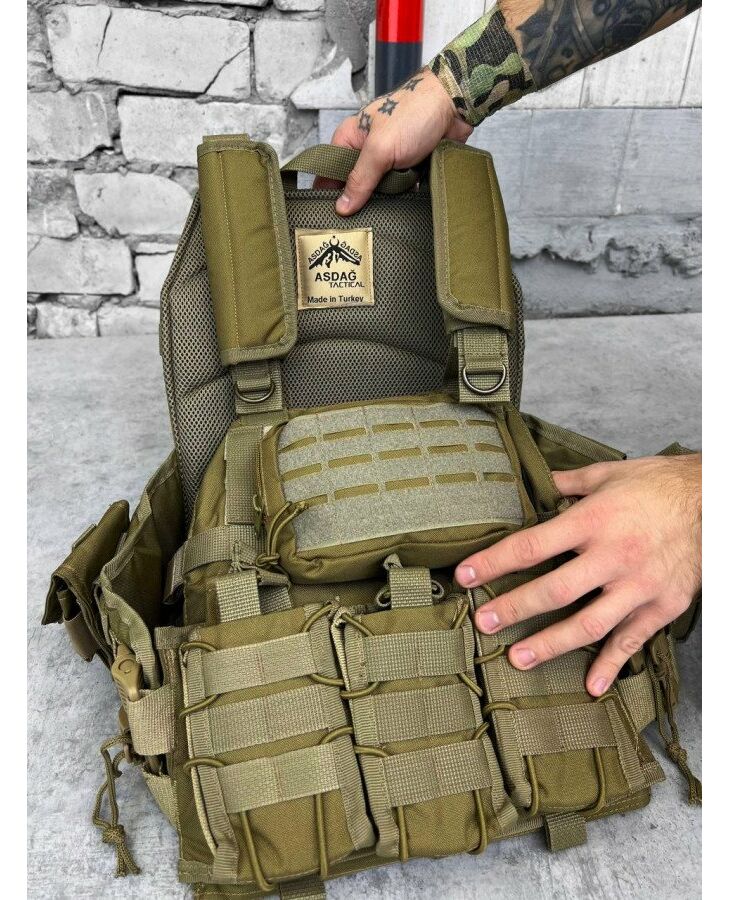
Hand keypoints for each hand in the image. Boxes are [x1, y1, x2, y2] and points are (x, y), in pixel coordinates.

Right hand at [322, 67, 471, 215]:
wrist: (454, 106)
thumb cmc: (415, 113)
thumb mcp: (380, 149)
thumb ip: (360, 179)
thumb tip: (342, 206)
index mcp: (350, 138)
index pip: (329, 172)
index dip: (329, 194)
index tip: (334, 217)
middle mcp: (366, 149)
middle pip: (354, 185)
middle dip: (360, 200)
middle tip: (363, 217)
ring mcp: (387, 159)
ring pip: (378, 191)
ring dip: (385, 198)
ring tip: (388, 207)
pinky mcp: (406, 167)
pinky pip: (398, 190)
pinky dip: (403, 195)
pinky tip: (406, 201)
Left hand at [455, 454, 700, 694]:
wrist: (715, 501)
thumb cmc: (658, 485)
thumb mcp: (607, 475)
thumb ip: (567, 483)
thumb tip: (534, 482)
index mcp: (593, 520)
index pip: (531, 545)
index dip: (494, 562)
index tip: (465, 575)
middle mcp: (612, 556)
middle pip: (553, 590)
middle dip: (513, 608)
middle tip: (483, 622)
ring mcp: (637, 585)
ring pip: (588, 623)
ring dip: (550, 645)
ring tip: (518, 659)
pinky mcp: (661, 605)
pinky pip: (631, 640)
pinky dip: (611, 665)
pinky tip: (592, 686)